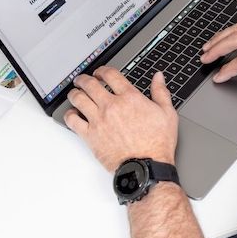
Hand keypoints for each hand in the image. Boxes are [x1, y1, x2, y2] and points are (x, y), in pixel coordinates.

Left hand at [64, 67, 178, 172]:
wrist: (147, 166)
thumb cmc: (157, 144)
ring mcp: (99, 120)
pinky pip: (72, 121)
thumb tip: (158, 77)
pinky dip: (69, 115)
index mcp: (129, 98)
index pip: (110, 75)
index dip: (102, 70)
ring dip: (74, 93)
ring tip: (74, 94)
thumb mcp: (167, 114)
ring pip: (78, 99)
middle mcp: (111, 106)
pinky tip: (72, 115)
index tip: (100, 73)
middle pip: (90, 84)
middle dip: (83, 79)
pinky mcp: (90, 136)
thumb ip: (160, 92)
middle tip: (81, 80)